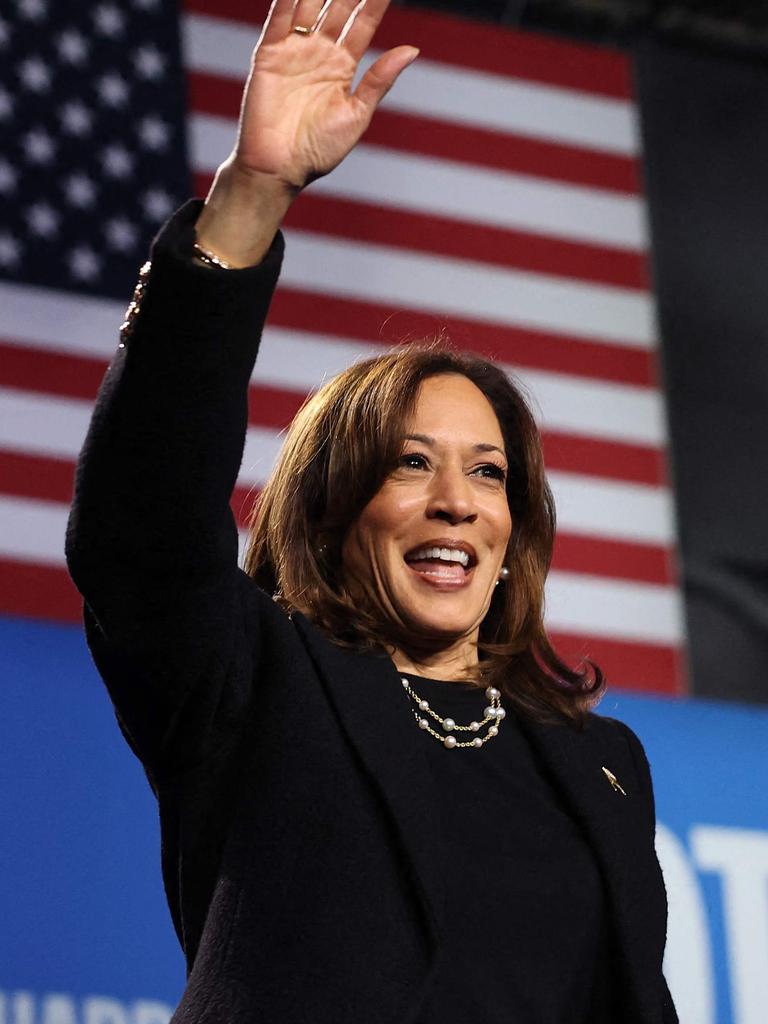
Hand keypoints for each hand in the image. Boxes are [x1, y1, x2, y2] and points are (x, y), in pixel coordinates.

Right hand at [235, 0, 418, 189]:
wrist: (279, 169)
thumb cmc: (319, 151)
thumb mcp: (357, 115)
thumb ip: (379, 80)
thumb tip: (412, 49)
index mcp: (343, 66)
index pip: (364, 21)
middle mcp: (320, 52)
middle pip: (339, 4)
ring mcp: (295, 49)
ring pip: (311, 2)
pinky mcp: (270, 53)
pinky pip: (280, 16)